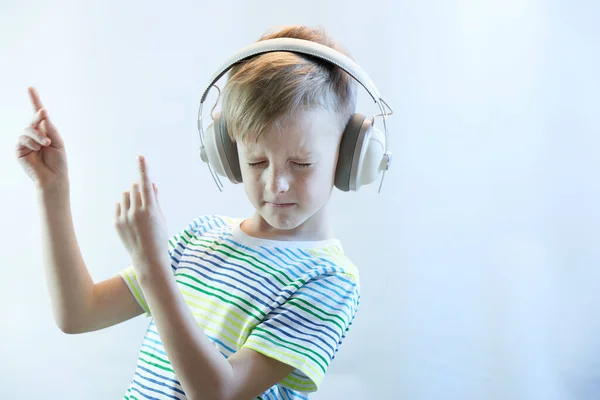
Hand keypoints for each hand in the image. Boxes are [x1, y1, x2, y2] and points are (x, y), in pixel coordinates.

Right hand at [15, 87, 67, 189]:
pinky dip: (31, 142)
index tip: (30, 88)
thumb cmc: (59, 161)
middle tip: (45, 116)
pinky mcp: (19, 150)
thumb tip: (42, 113)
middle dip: (38, 118)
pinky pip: (22, 139)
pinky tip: (37, 149)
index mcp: (45, 131)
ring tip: (46, 144)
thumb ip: (50, 127)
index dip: (34, 100)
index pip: (38, 114)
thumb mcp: (58, 141)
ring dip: (38, 135)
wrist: (54, 178)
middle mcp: (34, 135)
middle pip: (33, 119)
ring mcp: (26, 142)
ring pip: (27, 129)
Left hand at [115, 155, 168, 279]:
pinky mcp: (116, 223)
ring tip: (138, 210)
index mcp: (150, 209)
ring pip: (125, 196)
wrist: (148, 259)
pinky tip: (131, 218)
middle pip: (134, 188)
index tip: (140, 157)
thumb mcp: (161, 217)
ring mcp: (124, 218)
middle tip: (144, 198)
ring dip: (131, 197)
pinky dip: (124, 207)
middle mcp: (135, 212)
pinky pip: (118, 206)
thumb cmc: (159, 237)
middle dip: (139, 188)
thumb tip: (150, 184)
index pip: (145, 184)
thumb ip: (155, 199)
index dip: (143, 169)